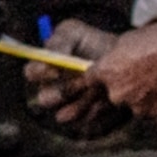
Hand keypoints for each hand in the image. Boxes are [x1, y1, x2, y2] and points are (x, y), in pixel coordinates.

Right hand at [28, 19, 156, 132]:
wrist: (126, 61)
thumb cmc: (96, 44)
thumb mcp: (74, 32)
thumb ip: (58, 41)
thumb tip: (51, 58)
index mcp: (44, 69)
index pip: (30, 73)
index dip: (40, 73)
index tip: (56, 69)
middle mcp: (51, 90)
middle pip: (44, 99)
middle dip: (63, 92)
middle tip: (83, 83)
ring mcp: (67, 108)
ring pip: (63, 115)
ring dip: (81, 104)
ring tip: (99, 91)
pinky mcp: (85, 120)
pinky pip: (84, 124)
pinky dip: (97, 114)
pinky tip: (107, 101)